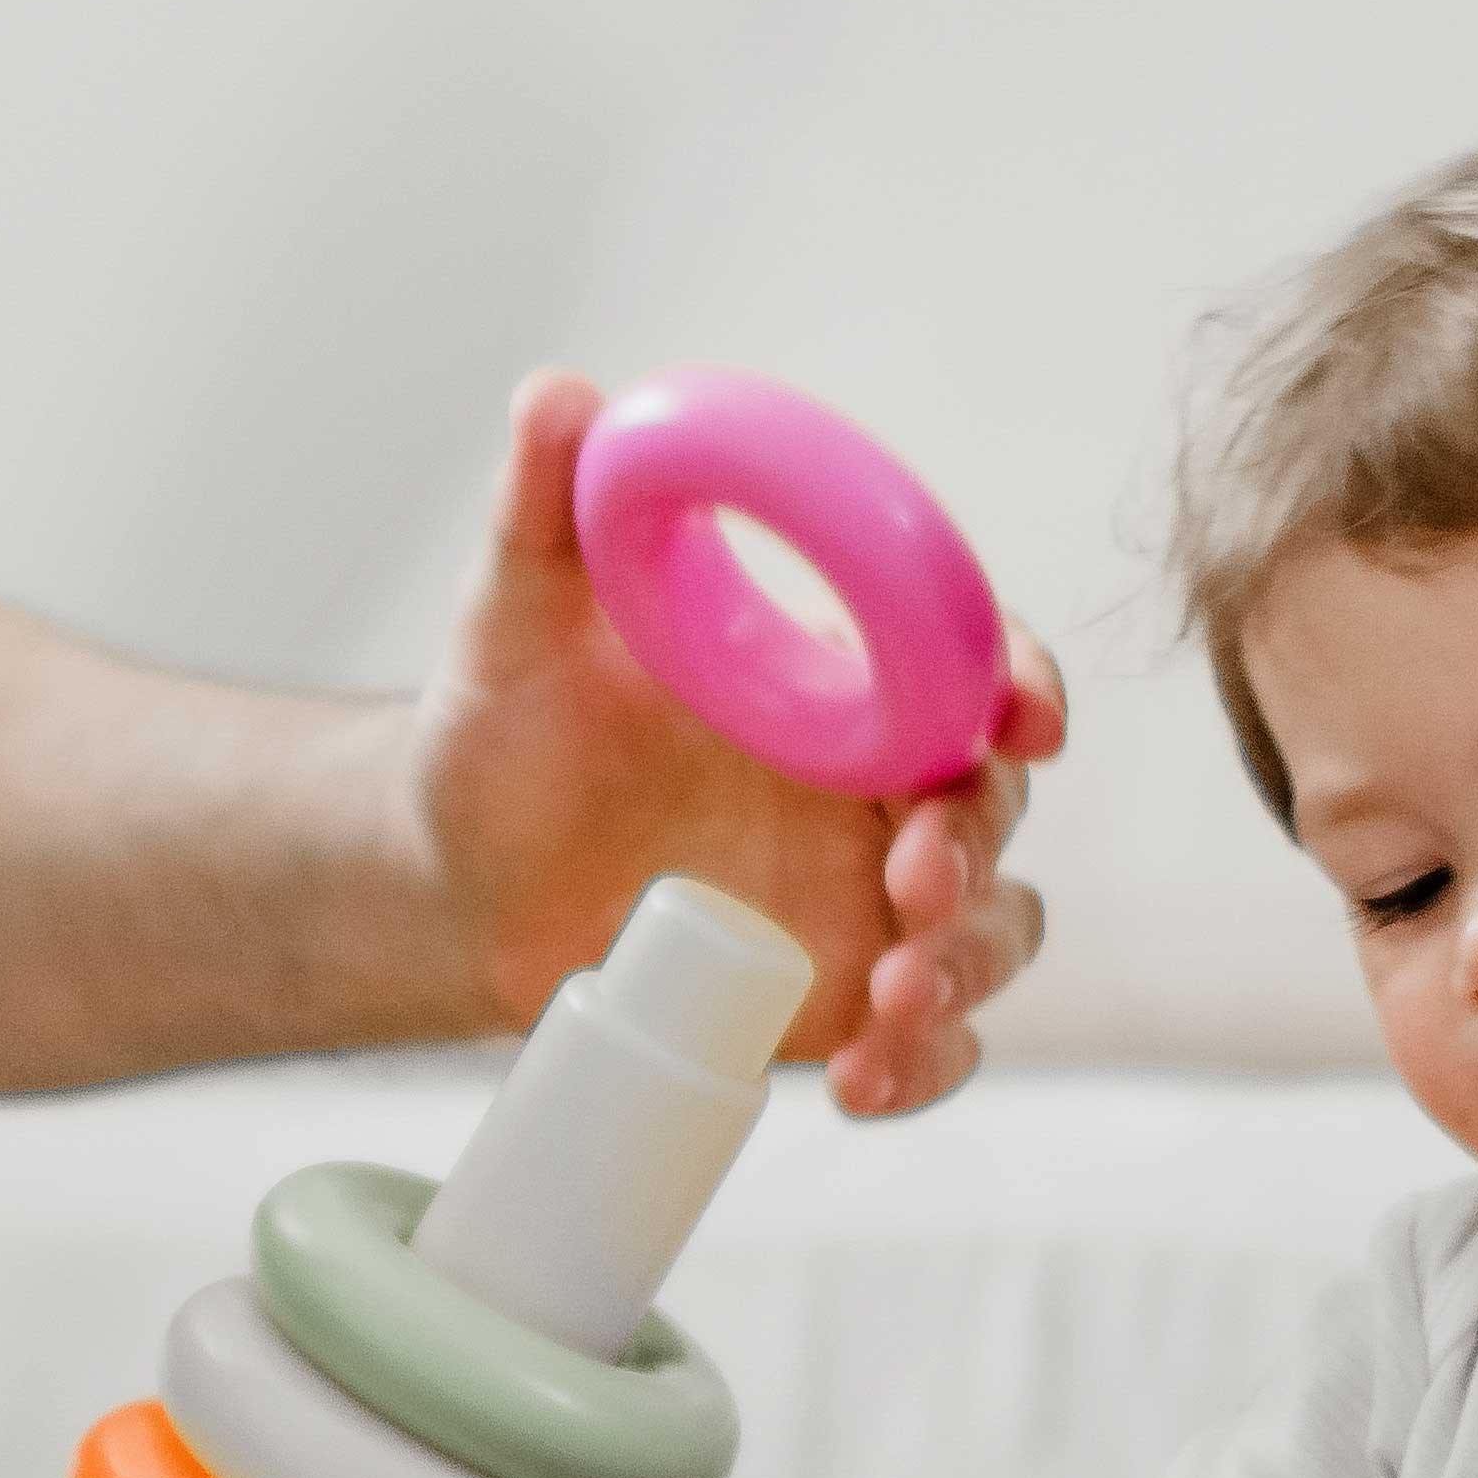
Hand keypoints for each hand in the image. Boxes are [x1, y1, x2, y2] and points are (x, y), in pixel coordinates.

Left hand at [408, 372, 1063, 1118]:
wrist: (453, 877)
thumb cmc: (508, 724)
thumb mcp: (519, 616)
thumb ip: (548, 511)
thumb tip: (559, 395)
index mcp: (843, 680)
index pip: (974, 663)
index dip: (1023, 682)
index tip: (1023, 718)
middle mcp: (877, 788)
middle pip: (994, 809)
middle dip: (976, 849)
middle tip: (909, 886)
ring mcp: (868, 903)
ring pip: (991, 935)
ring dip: (969, 969)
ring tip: (891, 1003)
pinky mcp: (836, 1003)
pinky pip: (925, 1047)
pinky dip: (919, 1071)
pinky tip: (860, 1082)